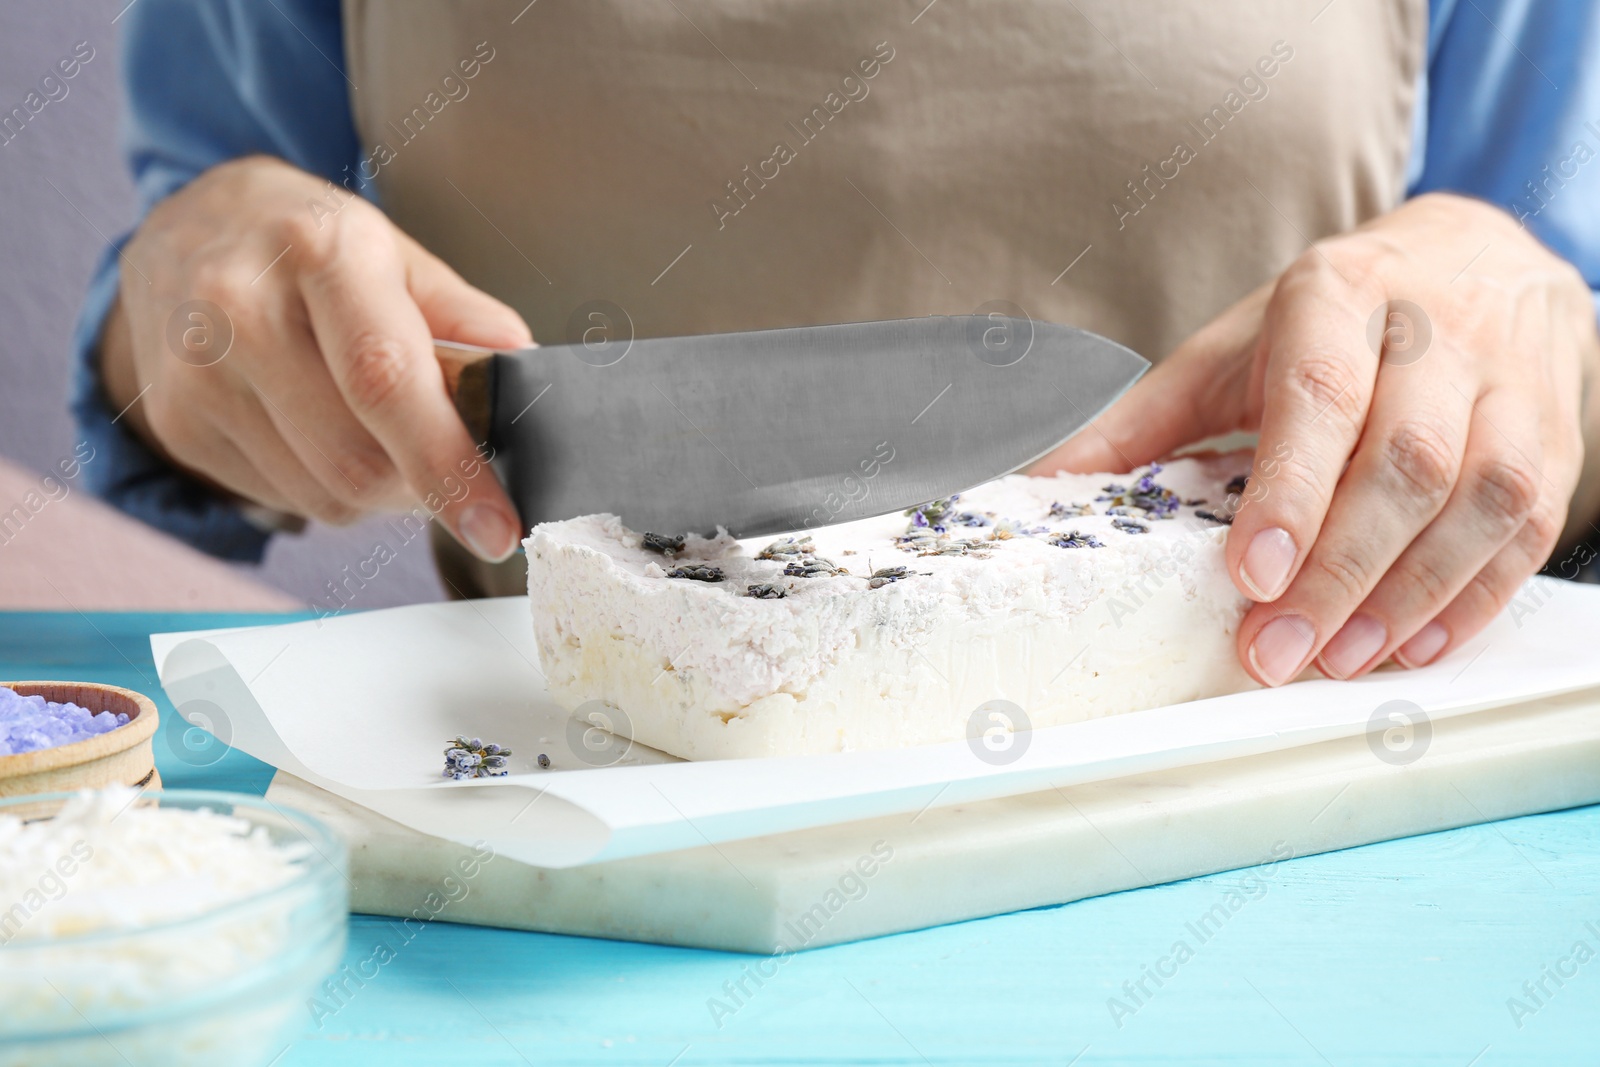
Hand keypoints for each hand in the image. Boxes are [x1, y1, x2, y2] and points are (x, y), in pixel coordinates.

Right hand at [101, 155, 530, 559]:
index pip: (386, 380)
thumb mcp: (392, 250)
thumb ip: (462, 313)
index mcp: (317, 251)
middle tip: (450, 464)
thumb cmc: (307, 244)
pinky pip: (286, 500)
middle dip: (424, 485)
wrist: (181, 229)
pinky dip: (327, 486)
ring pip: (324, 496)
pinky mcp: (176, 425)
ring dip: (377, 490)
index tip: (498, 524)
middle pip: (356, 461)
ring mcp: (197, 374)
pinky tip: (319, 430)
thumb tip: (520, 367)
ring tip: (376, 428)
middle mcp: (240, 309)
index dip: (448, 465)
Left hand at [1034, 193, 1599, 684]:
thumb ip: (1142, 418)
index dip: (1290, 493)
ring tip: (1341, 659)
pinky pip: (1534, 521)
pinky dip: (1477, 595)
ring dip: (1412, 593)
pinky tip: (1417, 644)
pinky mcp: (1554, 430)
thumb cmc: (1329, 320)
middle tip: (1281, 651)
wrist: (1477, 257)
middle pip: (1405, 460)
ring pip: (1483, 496)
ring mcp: (1508, 380)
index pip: (1320, 396)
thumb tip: (1035, 478)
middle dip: (1341, 570)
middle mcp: (1435, 329)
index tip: (1250, 576)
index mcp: (1336, 296)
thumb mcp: (1229, 348)